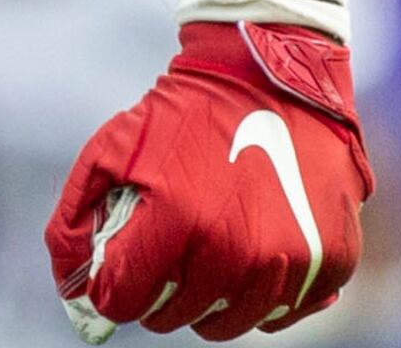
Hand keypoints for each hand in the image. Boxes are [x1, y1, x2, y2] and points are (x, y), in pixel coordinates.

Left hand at [47, 22, 369, 340]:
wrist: (270, 77)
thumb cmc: (185, 114)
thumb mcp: (112, 151)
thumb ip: (75, 220)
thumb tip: (69, 284)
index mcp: (179, 222)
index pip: (126, 301)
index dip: (113, 290)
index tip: (118, 274)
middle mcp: (238, 250)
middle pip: (177, 316)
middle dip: (157, 295)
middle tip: (161, 262)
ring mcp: (291, 260)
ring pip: (229, 322)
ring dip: (207, 302)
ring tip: (202, 260)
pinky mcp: (331, 261)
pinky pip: (282, 313)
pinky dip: (260, 297)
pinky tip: (246, 259)